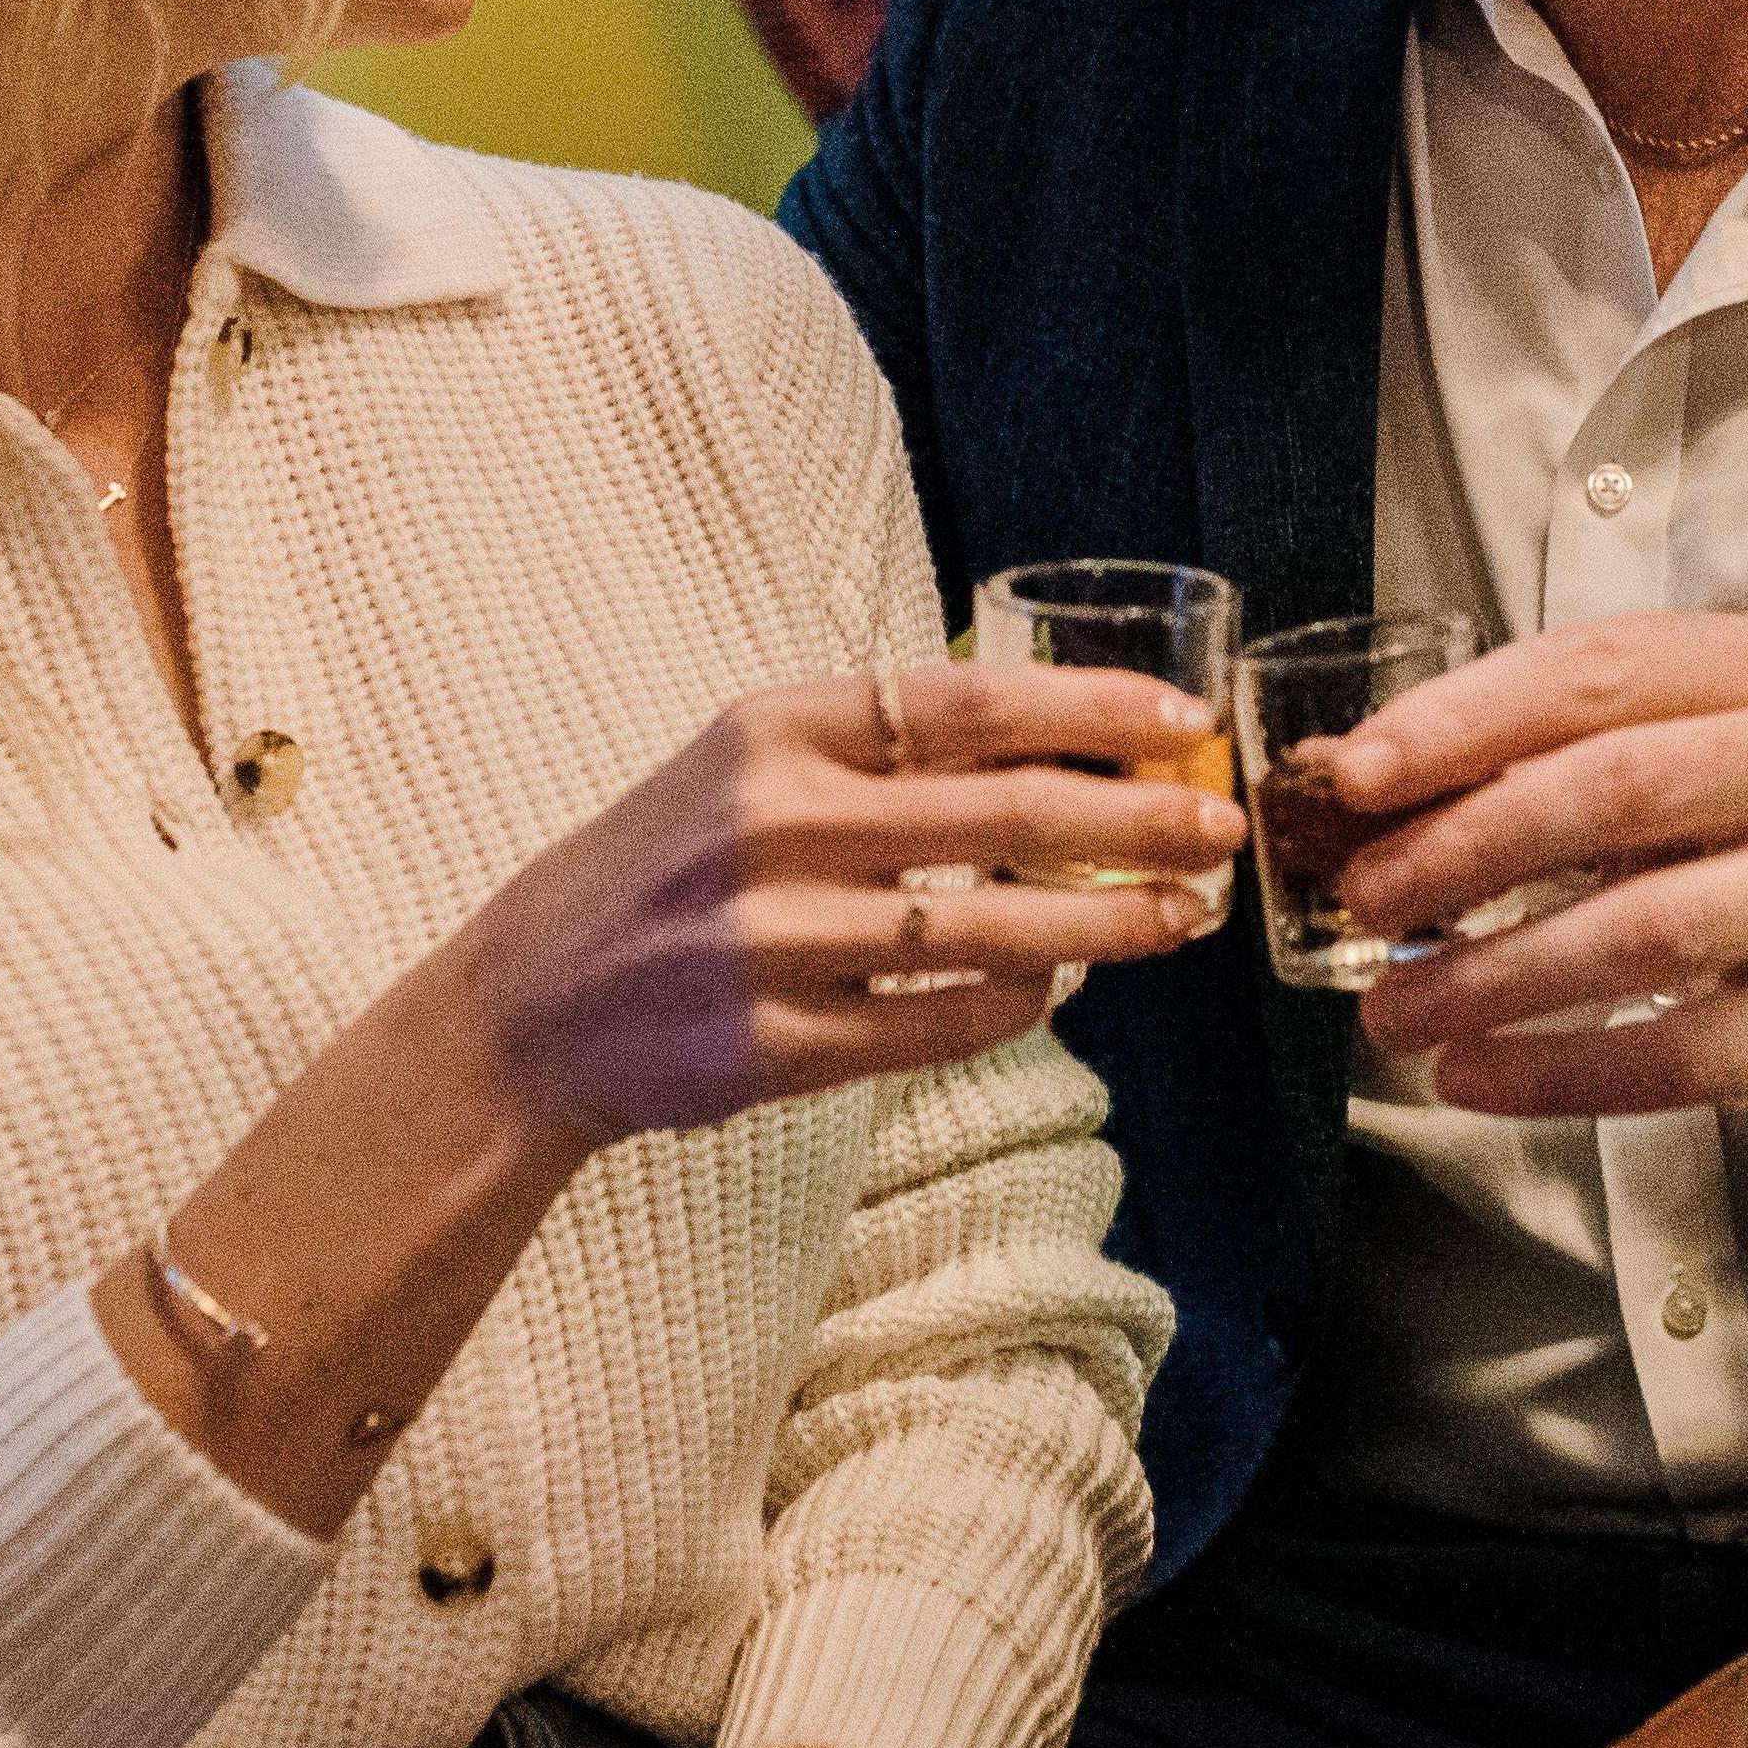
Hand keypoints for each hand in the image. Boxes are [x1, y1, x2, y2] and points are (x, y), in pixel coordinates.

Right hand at [434, 663, 1245, 1147]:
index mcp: (774, 728)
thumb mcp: (747, 762)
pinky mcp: (773, 1045)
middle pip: (1001, 814)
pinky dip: (1016, 1004)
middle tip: (1221, 826)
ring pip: (988, 930)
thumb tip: (1061, 745)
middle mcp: (774, 822)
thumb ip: (879, 748)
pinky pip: (938, 1023)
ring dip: (1106, 926)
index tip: (1183, 720)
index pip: (967, 702)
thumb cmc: (667, 865)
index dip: (1090, 710)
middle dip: (1135, 821)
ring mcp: (774, 940)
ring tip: (1181, 920)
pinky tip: (1060, 986)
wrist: (526, 1003)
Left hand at [1323, 613, 1747, 1120]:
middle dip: (1460, 850)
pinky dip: (1564, 1071)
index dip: (1460, 721)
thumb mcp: (1732, 736)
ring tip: (1394, 1008)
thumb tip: (1374, 779)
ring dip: (1493, 977)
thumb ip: (1580, 743)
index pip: (1594, 670)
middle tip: (1364, 897)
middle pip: (1611, 794)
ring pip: (1641, 932)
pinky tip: (1479, 1077)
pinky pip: (1686, 1053)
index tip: (1353, 774)